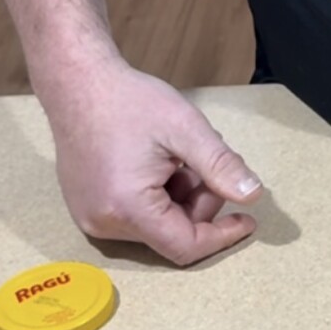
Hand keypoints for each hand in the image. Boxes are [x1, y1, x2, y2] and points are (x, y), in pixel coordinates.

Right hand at [44, 56, 263, 265]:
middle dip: (198, 203)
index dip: (221, 236)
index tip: (247, 219)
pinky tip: (155, 163)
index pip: (185, 246)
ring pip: (155, 225)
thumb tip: (252, 195)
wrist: (78, 83)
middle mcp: (104, 223)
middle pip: (171, 234)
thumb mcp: (185, 128)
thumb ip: (220, 166)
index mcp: (128, 208)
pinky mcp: (86, 208)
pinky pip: (134, 216)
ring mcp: (90, 217)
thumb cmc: (129, 101)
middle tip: (200, 163)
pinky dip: (156, 197)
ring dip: (177, 198)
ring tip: (173, 157)